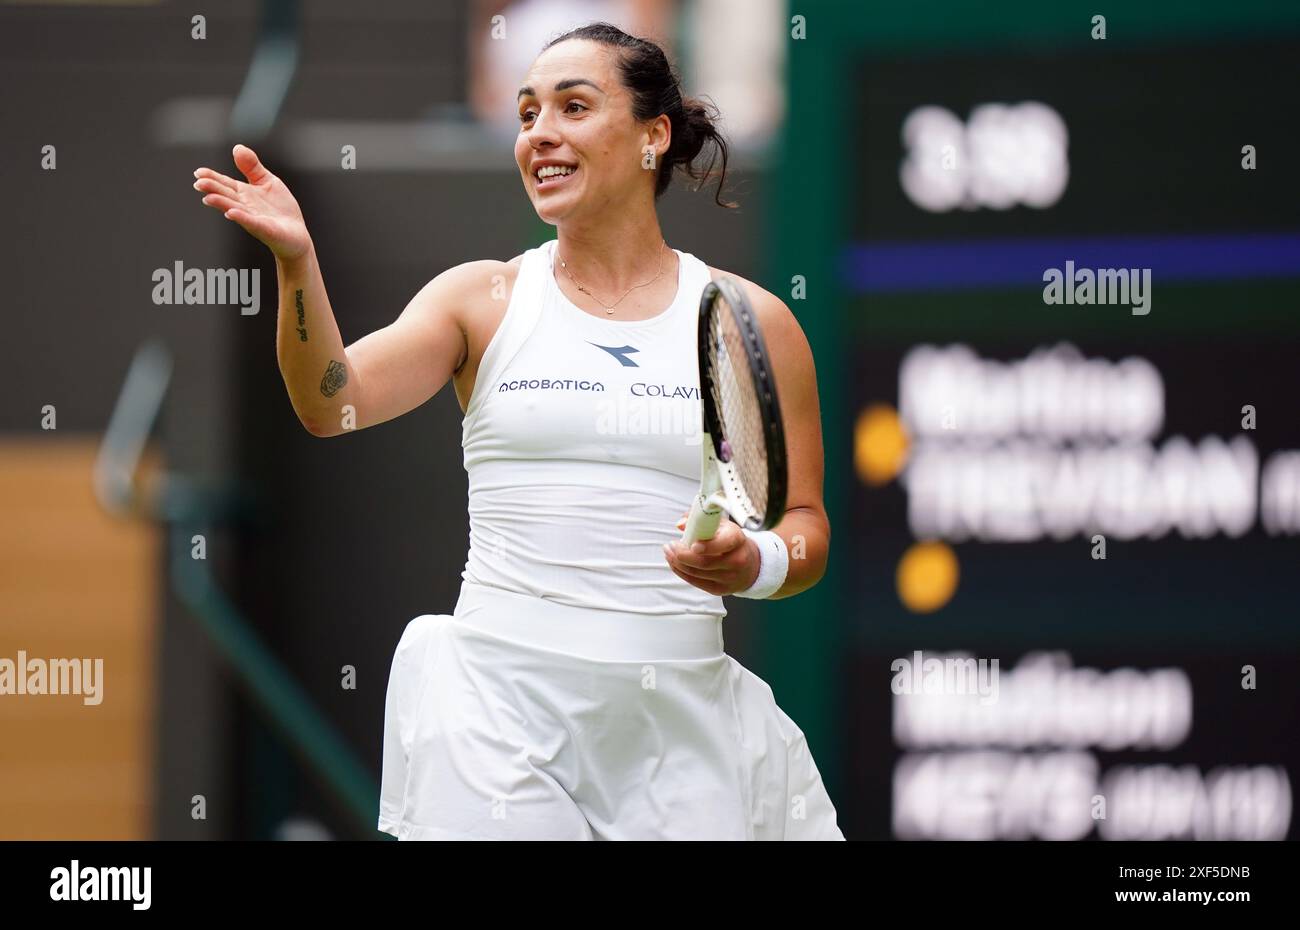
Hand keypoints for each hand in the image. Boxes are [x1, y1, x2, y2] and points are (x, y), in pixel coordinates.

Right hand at [193, 144, 311, 261]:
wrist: (296, 234)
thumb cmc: (280, 209)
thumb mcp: (267, 181)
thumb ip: (252, 166)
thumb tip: (237, 147)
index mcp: (244, 193)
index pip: (225, 184)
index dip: (212, 177)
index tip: (198, 172)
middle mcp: (244, 206)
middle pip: (226, 195)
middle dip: (212, 189)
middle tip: (199, 183)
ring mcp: (253, 218)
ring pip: (234, 209)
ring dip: (221, 203)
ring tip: (208, 198)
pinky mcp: (265, 229)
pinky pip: (251, 222)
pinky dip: (241, 217)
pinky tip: (231, 213)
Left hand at [662, 512, 759, 595]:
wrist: (749, 564)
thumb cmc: (730, 540)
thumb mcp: (721, 525)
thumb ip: (700, 520)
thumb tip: (681, 524)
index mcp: (737, 540)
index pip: (725, 543)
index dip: (708, 545)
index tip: (693, 545)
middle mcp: (737, 560)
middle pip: (705, 562)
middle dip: (683, 555)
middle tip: (670, 546)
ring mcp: (729, 578)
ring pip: (697, 573)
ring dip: (677, 563)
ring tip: (668, 552)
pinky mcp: (719, 590)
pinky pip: (695, 582)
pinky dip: (681, 572)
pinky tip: (674, 563)